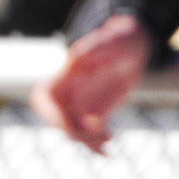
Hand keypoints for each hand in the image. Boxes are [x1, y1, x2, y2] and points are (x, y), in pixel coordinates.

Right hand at [28, 13, 152, 151]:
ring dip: (86, 141)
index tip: (70, 127)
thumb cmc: (122, 36)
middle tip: (97, 136)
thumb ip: (96, 46)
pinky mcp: (96, 108)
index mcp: (70, 72)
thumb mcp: (113, 38)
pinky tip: (110, 139)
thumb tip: (72, 56)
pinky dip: (96, 142)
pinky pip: (89, 131)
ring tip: (108, 140)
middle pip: (56, 117)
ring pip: (73, 128)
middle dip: (71, 132)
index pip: (45, 96)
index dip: (51, 114)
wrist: (133, 42)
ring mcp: (83, 100)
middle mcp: (72, 88)